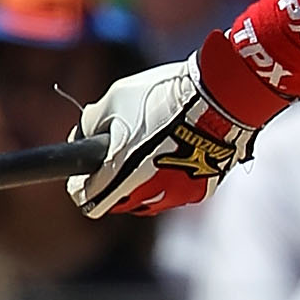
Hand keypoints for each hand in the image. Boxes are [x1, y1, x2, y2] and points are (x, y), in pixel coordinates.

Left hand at [69, 54, 257, 217]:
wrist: (220, 98)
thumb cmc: (163, 95)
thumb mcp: (114, 99)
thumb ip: (92, 122)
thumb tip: (84, 134)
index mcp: (120, 172)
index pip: (86, 198)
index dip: (79, 185)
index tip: (83, 173)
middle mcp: (147, 192)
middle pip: (116, 204)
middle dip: (110, 186)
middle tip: (115, 161)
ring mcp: (177, 195)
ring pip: (147, 202)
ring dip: (140, 187)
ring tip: (148, 157)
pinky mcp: (201, 191)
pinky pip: (176, 194)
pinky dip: (170, 180)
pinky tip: (177, 155)